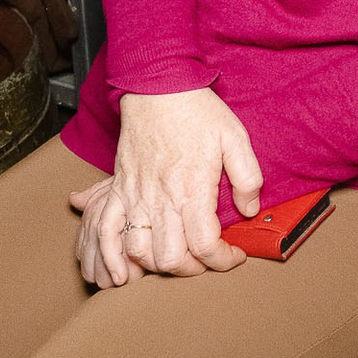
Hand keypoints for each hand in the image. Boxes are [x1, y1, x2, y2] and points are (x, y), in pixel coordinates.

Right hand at [66, 88, 263, 285]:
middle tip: (207, 258)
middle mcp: (161, 199)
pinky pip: (106, 231)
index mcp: (191, 188)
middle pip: (171, 258)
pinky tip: (125, 271)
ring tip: (178, 258)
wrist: (157, 87)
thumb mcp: (235, 137)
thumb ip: (248, 176)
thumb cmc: (197, 110)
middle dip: (193, 269)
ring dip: (158, 266)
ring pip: (139, 252)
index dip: (223, 260)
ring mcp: (136, 196)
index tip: (234, 256)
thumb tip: (250, 209)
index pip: (206, 245)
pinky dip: (112, 256)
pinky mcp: (119, 190)